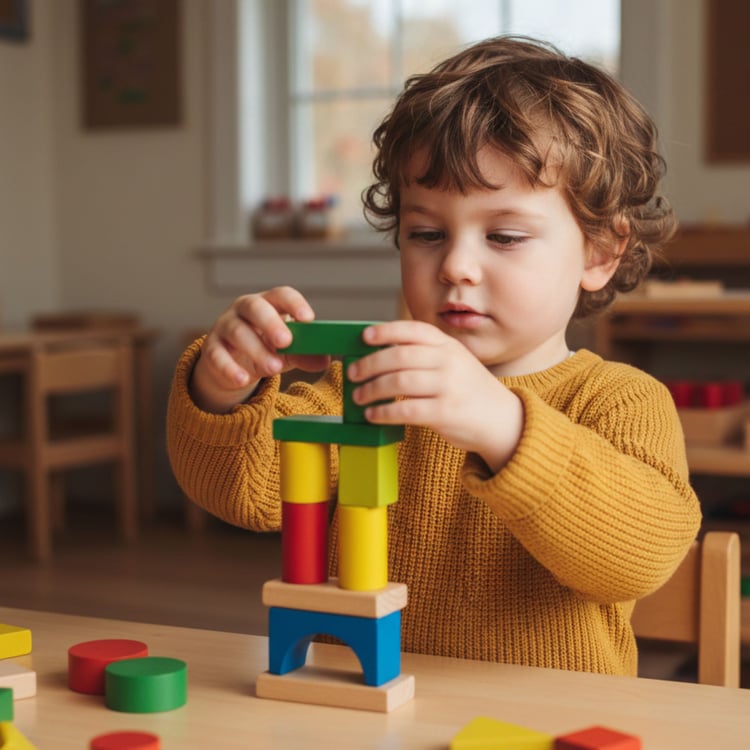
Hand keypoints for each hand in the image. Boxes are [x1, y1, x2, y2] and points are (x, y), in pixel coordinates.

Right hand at [190, 286, 329, 413]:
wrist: (233, 366)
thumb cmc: (266, 349)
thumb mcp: (288, 352)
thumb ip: (305, 354)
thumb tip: (324, 360)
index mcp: (268, 304)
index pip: (281, 295)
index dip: (294, 304)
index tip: (308, 318)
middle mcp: (244, 310)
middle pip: (255, 307)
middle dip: (271, 323)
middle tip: (286, 341)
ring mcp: (225, 327)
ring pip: (237, 332)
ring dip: (256, 350)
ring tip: (274, 368)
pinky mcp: (211, 348)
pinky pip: (216, 355)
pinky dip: (229, 368)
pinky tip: (243, 379)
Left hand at [347, 320, 522, 471]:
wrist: (503, 420)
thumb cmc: (468, 391)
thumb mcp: (454, 363)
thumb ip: (425, 356)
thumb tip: (378, 356)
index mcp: (448, 346)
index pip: (413, 330)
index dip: (386, 331)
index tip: (364, 337)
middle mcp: (449, 361)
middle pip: (399, 356)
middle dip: (370, 364)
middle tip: (352, 373)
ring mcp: (448, 386)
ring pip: (399, 382)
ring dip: (371, 389)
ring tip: (358, 396)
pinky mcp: (446, 412)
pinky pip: (406, 410)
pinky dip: (384, 412)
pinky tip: (372, 415)